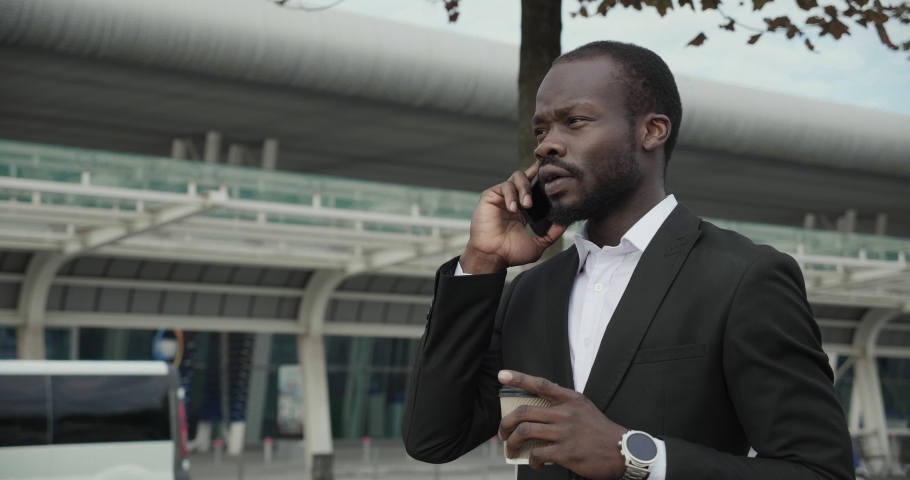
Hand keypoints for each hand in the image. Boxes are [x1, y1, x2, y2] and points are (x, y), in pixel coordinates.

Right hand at [460, 163, 567, 273]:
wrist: (493, 256)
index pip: (534, 187)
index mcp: (524, 208)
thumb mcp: (538, 244)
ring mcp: (502, 197)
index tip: (553, 177)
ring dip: (524, 188)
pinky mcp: (490, 196)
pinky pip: (504, 186)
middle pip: (527, 176)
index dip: (542, 179)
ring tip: (527, 204)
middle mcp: (513, 199)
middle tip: (539, 198)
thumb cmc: (511, 253)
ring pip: (516, 177)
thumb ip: (552, 234)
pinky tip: (513, 209)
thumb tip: (565, 223)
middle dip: (536, 181)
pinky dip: (511, 195)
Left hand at [498, 370, 628, 479]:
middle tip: (502, 433)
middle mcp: (565, 413)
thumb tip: (538, 414)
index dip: (519, 378)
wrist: (623, 452)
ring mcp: (565, 432)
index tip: (502, 375)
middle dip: (506, 423)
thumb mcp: (585, 409)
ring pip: (525, 432)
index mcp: (570, 400)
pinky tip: (536, 464)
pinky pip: (538, 454)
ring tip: (511, 450)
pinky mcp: (566, 452)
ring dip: (512, 443)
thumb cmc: (601, 432)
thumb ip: (564, 406)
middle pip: (524, 411)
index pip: (541, 384)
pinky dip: (531, 461)